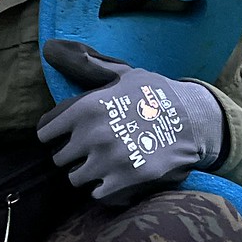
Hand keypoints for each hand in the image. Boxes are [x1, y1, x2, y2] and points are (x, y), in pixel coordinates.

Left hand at [37, 39, 224, 204]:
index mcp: (85, 107)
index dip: (56, 134)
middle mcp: (92, 134)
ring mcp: (108, 160)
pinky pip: (97, 194)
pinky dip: (105, 189)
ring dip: (88, 173)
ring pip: (75, 178)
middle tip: (93, 149)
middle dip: (73, 154)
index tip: (69, 134)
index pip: (45, 132)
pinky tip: (118, 176)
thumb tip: (49, 48)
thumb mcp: (120, 73)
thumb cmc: (154, 94)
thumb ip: (84, 65)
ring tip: (106, 163)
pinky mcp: (126, 181)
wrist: (196, 120)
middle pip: (59, 158)